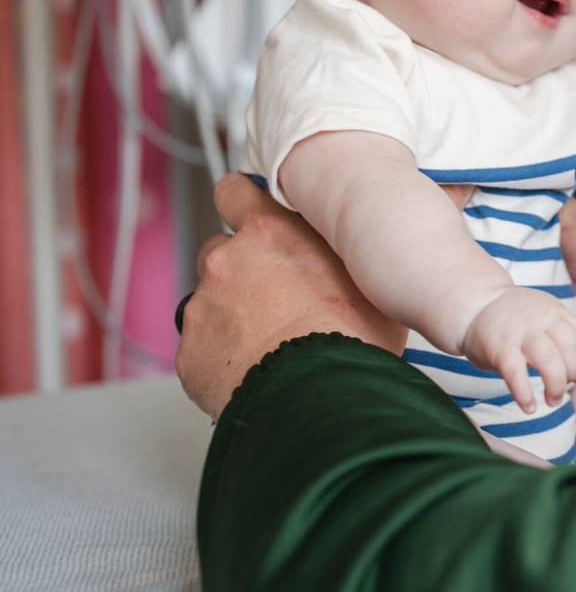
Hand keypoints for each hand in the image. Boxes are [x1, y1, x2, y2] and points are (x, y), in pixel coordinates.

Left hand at [176, 175, 406, 419]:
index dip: (241, 203)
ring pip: (210, 303)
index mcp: (272, 232)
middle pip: (220, 251)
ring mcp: (203, 308)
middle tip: (274, 297)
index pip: (235, 191)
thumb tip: (364, 251)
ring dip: (232, 316)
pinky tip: (257, 373)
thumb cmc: (354, 341)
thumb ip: (344, 255)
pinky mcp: (189, 354)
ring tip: (271, 344)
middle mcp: (229, 261)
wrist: (321, 400)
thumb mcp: (369, 280)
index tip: (250, 217)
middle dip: (239, 270)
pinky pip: (203, 350)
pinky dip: (223, 359)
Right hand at [460, 286, 575, 413]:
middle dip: (573, 374)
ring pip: (549, 358)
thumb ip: (568, 349)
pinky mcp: (498, 347)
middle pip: (571, 346)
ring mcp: (519, 331)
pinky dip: (525, 393)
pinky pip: (516, 372)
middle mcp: (541, 318)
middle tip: (562, 389)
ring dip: (556, 385)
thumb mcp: (546, 327)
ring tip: (553, 400)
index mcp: (556, 312)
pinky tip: (529, 407)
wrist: (473, 306)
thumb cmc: (515, 322)